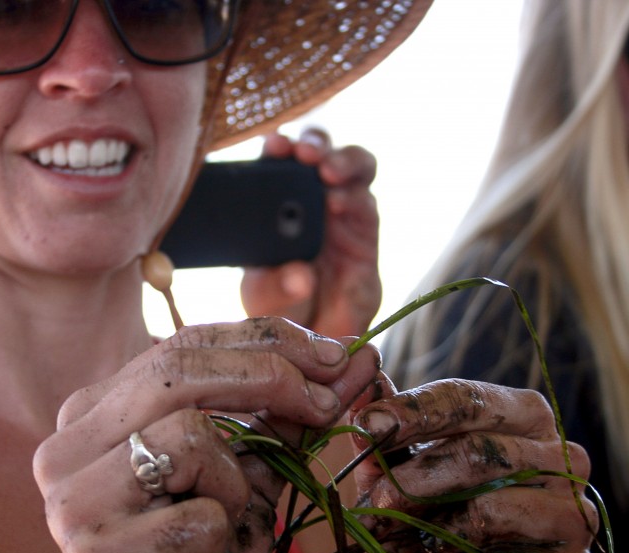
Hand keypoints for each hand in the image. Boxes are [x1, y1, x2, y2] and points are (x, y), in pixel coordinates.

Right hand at [32, 319, 380, 552]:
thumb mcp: (251, 478)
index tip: (332, 354)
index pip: (178, 347)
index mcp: (92, 418)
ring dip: (236, 486)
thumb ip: (289, 417)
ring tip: (219, 530)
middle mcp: (65, 449)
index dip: (262, 341)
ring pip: (189, 437)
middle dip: (270, 378)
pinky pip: (197, 519)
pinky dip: (221, 544)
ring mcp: (70, 502)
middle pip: (176, 373)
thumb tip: (355, 355)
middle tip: (327, 402)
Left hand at [239, 129, 380, 337]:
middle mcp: (311, 194)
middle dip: (314, 143)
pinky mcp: (366, 226)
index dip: (278, 146)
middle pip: (319, 150)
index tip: (275, 146)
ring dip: (344, 160)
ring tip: (328, 171)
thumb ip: (276, 286)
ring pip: (354, 165)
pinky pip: (366, 203)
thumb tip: (300, 277)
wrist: (317, 329)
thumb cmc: (281, 301)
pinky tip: (339, 204)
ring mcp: (342, 207)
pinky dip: (354, 198)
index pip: (278, 159)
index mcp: (276, 198)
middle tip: (305, 153)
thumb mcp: (264, 295)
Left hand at [349, 378, 596, 552]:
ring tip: (418, 546)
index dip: (412, 411)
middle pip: (482, 452)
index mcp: (522, 419)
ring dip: (436, 533)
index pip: (468, 399)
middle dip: (415, 480)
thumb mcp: (390, 475)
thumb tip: (364, 372)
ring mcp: (576, 516)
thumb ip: (382, 430)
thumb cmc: (419, 526)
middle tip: (376, 503)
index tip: (364, 424)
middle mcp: (562, 459)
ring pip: (492, 509)